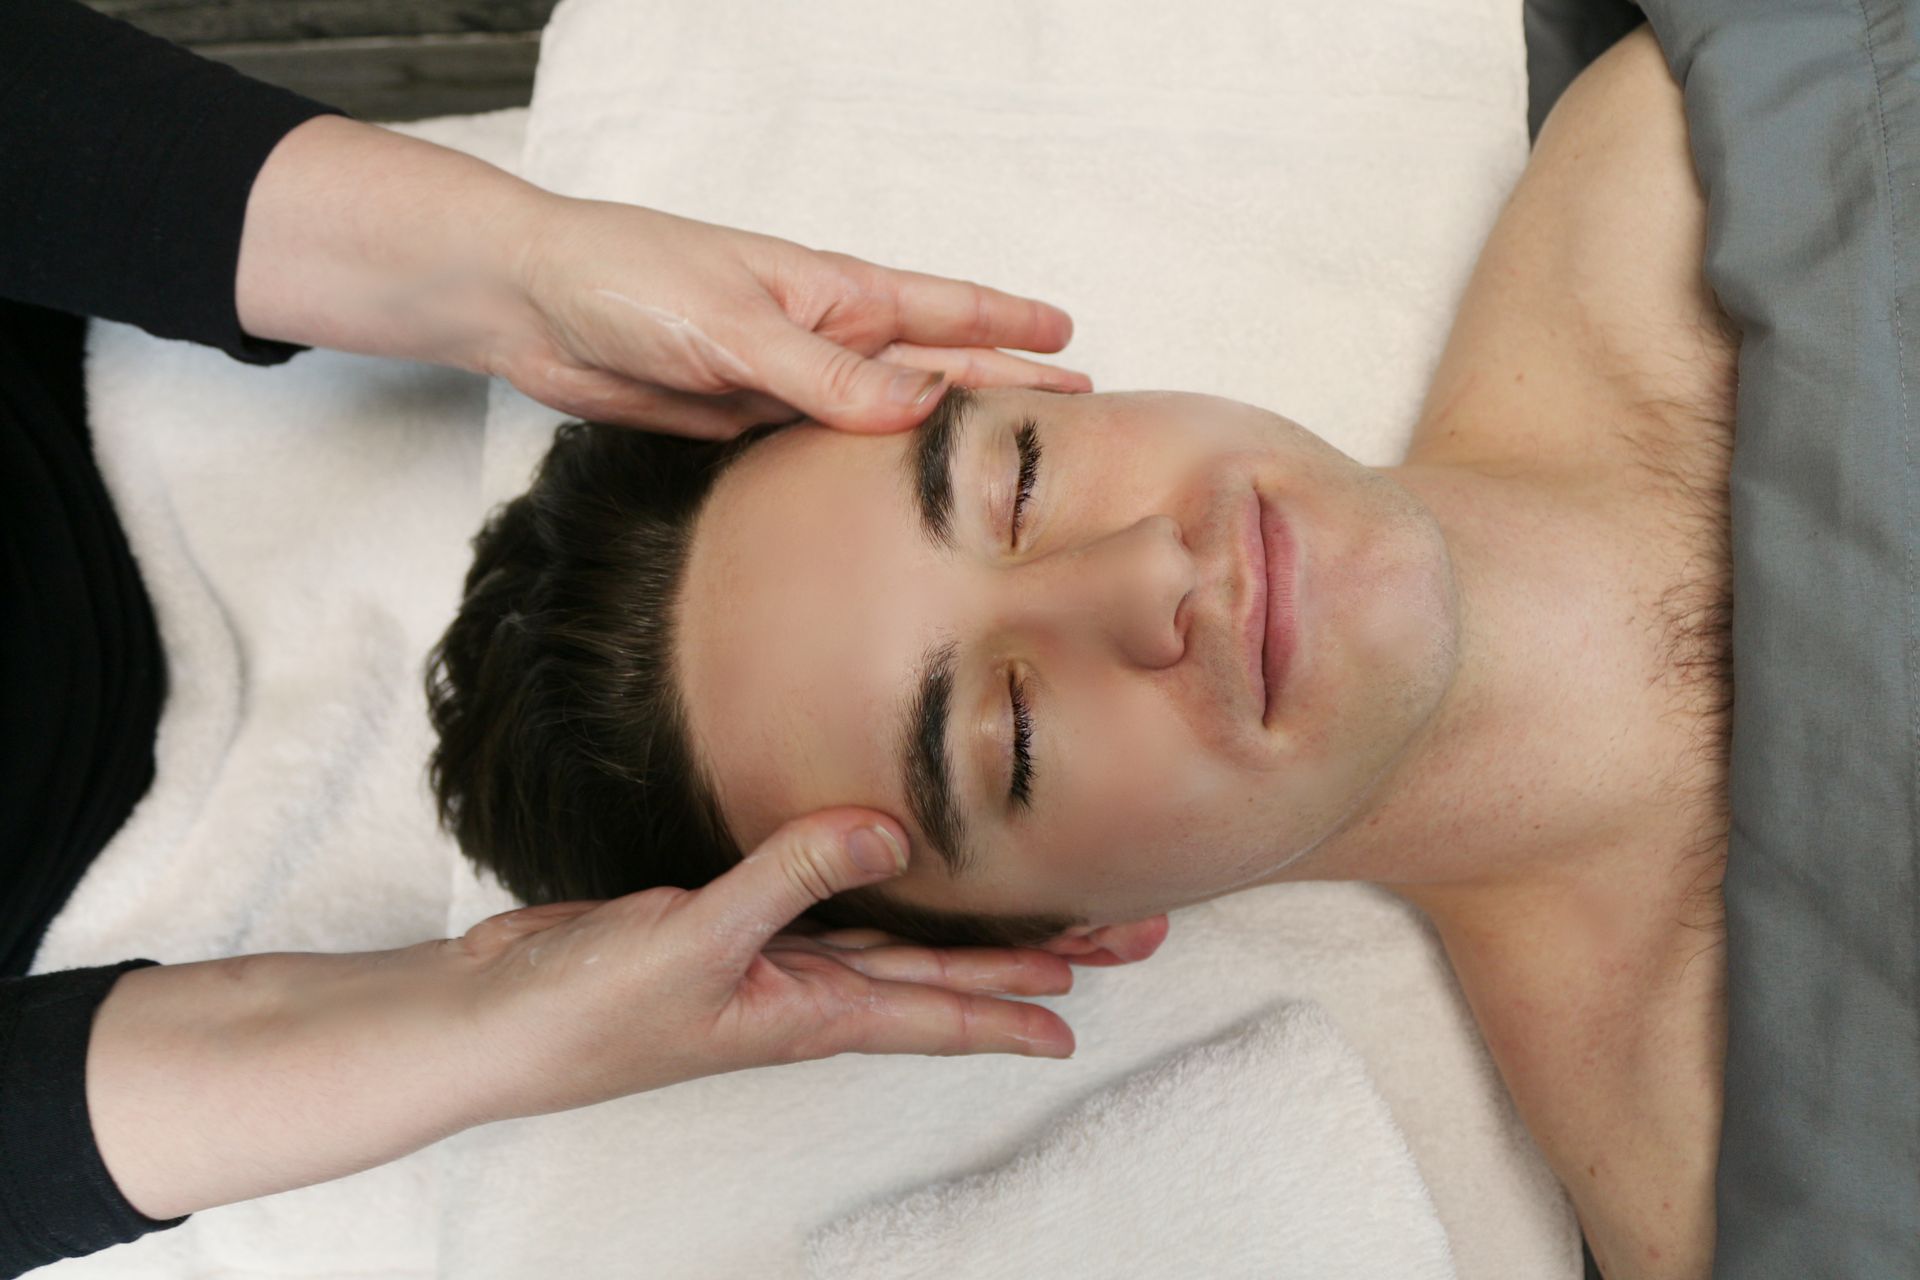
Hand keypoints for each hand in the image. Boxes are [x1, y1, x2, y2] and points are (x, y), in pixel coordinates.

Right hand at [448, 809, 1080, 1122]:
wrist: (493, 1020)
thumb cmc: (583, 1012)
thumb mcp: (695, 942)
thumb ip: (792, 877)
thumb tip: (893, 829)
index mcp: (808, 1012)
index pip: (934, 1012)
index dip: (1009, 1013)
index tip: (1080, 1021)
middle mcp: (803, 991)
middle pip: (939, 977)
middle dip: (1030, 963)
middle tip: (1117, 944)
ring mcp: (768, 961)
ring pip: (892, 944)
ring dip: (968, 937)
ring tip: (1045, 924)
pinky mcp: (728, 925)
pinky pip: (824, 906)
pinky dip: (870, 891)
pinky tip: (896, 874)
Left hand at [500, 197, 1090, 436]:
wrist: (537, 308)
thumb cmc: (632, 280)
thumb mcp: (738, 328)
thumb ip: (828, 377)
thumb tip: (926, 408)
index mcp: (835, 294)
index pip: (947, 310)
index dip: (1010, 326)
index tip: (1072, 339)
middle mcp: (824, 338)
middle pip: (936, 369)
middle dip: (1003, 387)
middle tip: (1073, 414)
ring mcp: (789, 383)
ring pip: (887, 419)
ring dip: (942, 439)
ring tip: (1003, 469)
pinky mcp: (748, 424)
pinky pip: (827, 453)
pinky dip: (869, 472)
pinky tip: (899, 494)